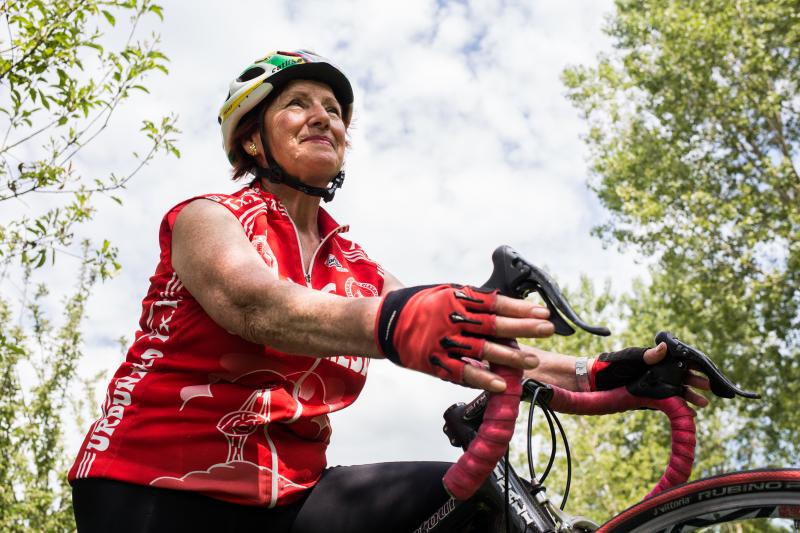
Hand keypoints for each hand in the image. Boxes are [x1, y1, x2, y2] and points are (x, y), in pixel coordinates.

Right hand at [375, 284, 552, 391]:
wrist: (381, 323)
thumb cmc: (417, 306)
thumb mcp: (444, 293)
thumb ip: (470, 300)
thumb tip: (500, 304)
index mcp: (458, 299)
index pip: (496, 303)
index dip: (520, 308)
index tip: (542, 311)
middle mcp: (453, 319)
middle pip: (495, 324)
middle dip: (524, 328)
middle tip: (547, 330)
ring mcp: (444, 342)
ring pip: (483, 350)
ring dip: (510, 356)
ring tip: (532, 360)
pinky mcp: (436, 362)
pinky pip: (463, 372)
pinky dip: (483, 378)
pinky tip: (501, 383)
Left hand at [590, 342, 710, 406]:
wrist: (597, 382)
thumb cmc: (612, 366)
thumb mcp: (629, 358)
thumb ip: (646, 355)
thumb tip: (664, 347)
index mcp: (656, 359)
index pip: (680, 360)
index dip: (694, 365)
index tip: (706, 369)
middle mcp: (659, 372)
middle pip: (683, 376)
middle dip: (697, 381)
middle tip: (709, 387)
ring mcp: (656, 385)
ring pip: (679, 390)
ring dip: (691, 396)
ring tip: (703, 403)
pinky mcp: (651, 398)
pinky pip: (670, 402)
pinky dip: (681, 407)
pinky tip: (690, 413)